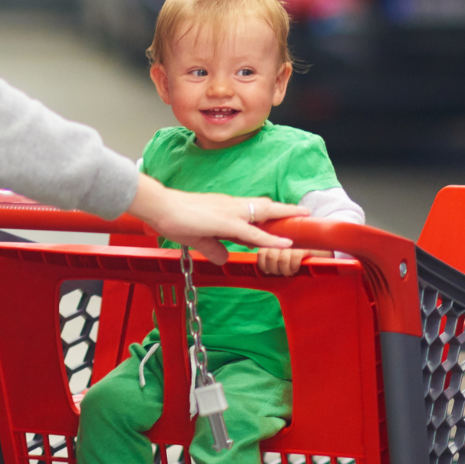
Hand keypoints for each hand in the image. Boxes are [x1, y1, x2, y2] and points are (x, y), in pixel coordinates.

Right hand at [125, 175, 304, 264]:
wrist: (161, 207)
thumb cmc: (174, 218)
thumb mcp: (197, 238)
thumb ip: (212, 248)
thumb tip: (224, 258)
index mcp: (225, 207)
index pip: (253, 209)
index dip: (269, 213)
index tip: (283, 216)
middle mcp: (232, 206)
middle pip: (265, 206)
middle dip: (285, 209)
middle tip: (303, 211)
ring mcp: (231, 212)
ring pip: (265, 214)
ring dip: (285, 217)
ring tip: (303, 218)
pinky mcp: (227, 223)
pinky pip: (254, 233)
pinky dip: (271, 238)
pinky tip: (284, 242)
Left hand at [255, 247, 330, 275]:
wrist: (328, 250)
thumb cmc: (305, 257)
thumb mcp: (288, 255)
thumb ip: (276, 256)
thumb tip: (264, 267)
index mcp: (277, 240)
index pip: (262, 251)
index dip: (263, 263)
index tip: (268, 270)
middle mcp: (284, 238)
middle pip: (269, 255)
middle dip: (274, 268)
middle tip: (281, 272)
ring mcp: (296, 241)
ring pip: (281, 257)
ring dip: (285, 269)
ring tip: (290, 271)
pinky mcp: (307, 246)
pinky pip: (295, 257)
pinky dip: (294, 266)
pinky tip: (298, 268)